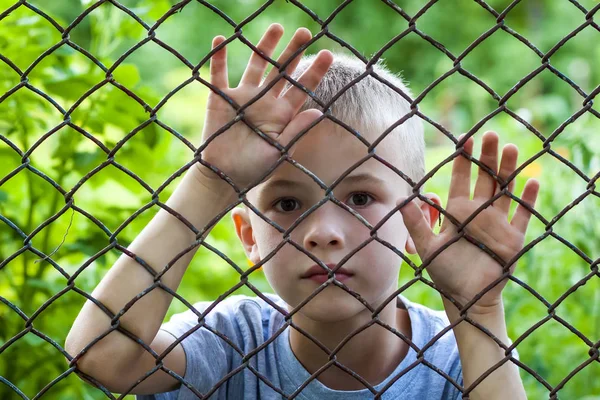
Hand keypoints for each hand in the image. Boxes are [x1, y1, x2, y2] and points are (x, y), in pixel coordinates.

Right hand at [194, 23, 333, 189]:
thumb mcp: (279, 152)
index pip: (302, 88)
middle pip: (282, 71)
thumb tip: (319, 111)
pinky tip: (220, 39)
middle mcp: (265, 101)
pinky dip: (219, 57)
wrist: (224, 177)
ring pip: (256, 65)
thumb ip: (297, 131)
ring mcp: (243, 97)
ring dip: (265, 46)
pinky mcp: (221, 98)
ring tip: (277, 28)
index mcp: (282, 114)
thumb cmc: (254, 169)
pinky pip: (219, 74)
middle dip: (293, 52)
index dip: (314, 72)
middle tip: (305, 32)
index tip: (327, 54)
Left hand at [399, 131, 539, 313]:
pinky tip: (532, 182)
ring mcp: (497, 223)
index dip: (462, 159)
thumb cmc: (445, 272)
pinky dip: (527, 200)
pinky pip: (523, 216)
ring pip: (505, 190)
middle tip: (489, 134)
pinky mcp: (513, 238)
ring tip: (511, 148)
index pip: (461, 178)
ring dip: (508, 170)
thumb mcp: (427, 246)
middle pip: (485, 178)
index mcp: (457, 211)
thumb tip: (400, 199)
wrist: (466, 298)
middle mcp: (478, 212)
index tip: (464, 138)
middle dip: (486, 157)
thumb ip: (415, 223)